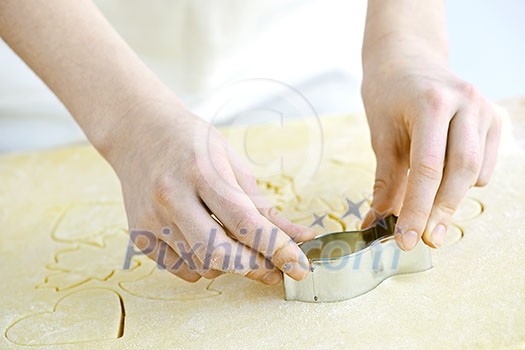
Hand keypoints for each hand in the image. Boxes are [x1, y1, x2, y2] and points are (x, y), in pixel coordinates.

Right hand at [104, 99, 313, 283]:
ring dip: (229, 265)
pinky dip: (202, 265)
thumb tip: (300, 237)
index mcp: (201, 172)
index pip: (245, 222)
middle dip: (255, 268)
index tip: (299, 267)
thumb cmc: (192, 143)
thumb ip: (263, 204)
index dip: (277, 249)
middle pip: (220, 253)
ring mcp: (151, 218)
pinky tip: (207, 244)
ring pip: (202, 265)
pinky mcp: (139, 234)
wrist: (138, 131)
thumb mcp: (232, 162)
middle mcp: (172, 197)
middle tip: (274, 269)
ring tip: (234, 243)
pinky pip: (180, 269)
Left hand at [361, 49, 500, 249]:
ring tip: (429, 215)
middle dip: (441, 211)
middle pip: (461, 171)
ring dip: (452, 198)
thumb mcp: (381, 136)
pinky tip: (446, 183)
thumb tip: (376, 223)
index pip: (427, 168)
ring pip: (476, 170)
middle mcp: (466, 104)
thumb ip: (385, 181)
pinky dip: (466, 182)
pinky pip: (485, 164)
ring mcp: (484, 109)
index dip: (417, 209)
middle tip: (425, 241)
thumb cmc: (388, 96)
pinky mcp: (493, 119)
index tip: (407, 240)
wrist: (407, 60)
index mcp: (432, 104)